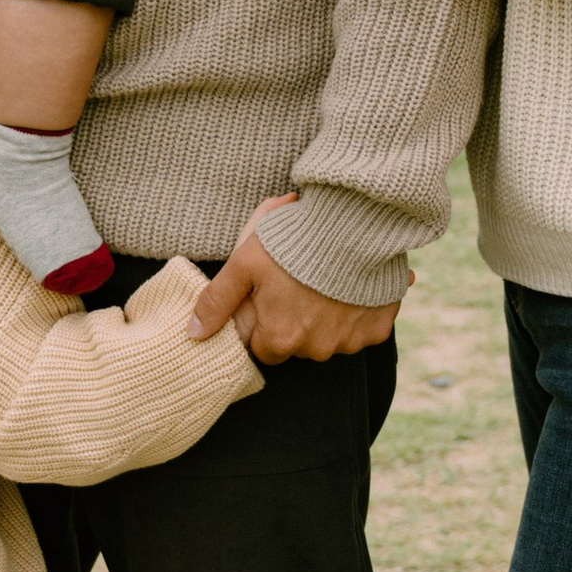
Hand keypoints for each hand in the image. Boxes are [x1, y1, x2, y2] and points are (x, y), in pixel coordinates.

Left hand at [187, 196, 406, 361]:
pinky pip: (362, 328)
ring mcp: (350, 341)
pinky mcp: (378, 329)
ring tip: (325, 277)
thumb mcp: (245, 263)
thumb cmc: (293, 240)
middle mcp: (316, 349)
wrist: (356, 221)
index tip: (270, 293)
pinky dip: (357, 311)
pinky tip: (351, 282)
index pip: (263, 346)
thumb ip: (216, 301)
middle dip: (295, 320)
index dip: (263, 319)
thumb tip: (193, 335)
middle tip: (297, 280)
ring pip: (330, 338)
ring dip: (326, 316)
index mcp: (279, 339)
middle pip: (297, 344)